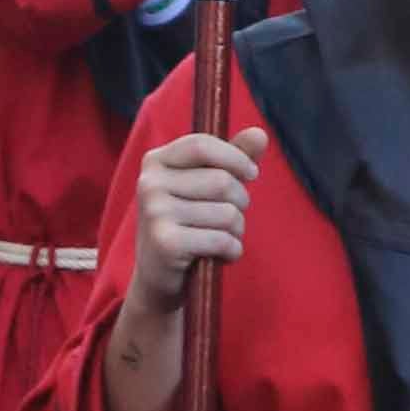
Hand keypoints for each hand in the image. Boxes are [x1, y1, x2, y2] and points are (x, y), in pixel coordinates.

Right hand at [123, 125, 264, 333]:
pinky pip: (222, 239)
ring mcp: (154, 213)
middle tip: (230, 219)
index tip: (251, 173)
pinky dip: (232, 250)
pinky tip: (220, 256)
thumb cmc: (188, 224)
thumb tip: (260, 133)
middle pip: (222, 181)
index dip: (235, 157)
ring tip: (221, 239)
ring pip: (227, 213)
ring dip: (237, 230)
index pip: (202, 144)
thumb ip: (232, 158)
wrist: (158, 277)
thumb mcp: (205, 186)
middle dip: (240, 202)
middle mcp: (149, 184)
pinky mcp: (165, 243)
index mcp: (155, 161)